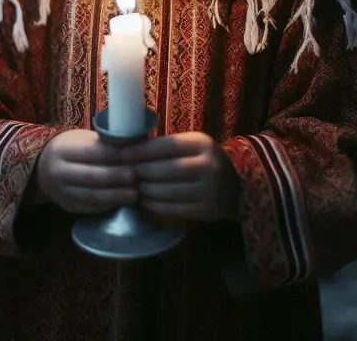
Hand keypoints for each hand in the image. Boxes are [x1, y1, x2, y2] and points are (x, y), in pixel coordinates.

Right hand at [35, 130, 138, 213]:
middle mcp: (59, 172)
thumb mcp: (81, 139)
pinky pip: (91, 208)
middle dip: (116, 177)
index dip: (113, 154)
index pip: (90, 152)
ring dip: (115, 195)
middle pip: (91, 176)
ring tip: (135, 193)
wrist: (42, 169)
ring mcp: (62, 193)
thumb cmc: (69, 149)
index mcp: (62, 150)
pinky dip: (109, 204)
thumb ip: (102, 143)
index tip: (133, 155)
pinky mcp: (68, 207)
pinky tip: (123, 201)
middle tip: (137, 176)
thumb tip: (132, 146)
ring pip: (91, 196)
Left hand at [120, 132, 239, 222]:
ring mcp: (208, 191)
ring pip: (166, 192)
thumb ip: (166, 146)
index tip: (121, 153)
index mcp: (202, 144)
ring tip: (132, 187)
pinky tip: (145, 200)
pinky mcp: (206, 212)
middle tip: (124, 172)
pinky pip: (172, 209)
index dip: (140, 150)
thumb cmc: (203, 161)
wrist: (235, 188)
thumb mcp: (191, 145)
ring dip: (144, 190)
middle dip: (140, 172)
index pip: (165, 146)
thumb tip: (129, 146)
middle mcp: (208, 166)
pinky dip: (154, 205)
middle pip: (164, 170)